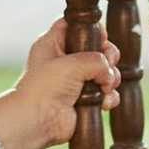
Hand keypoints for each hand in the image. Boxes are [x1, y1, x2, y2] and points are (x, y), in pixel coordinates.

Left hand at [0, 14, 125, 148]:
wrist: (36, 122)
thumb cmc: (44, 89)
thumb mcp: (71, 64)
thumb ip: (97, 60)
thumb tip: (109, 73)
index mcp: (53, 44)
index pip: (75, 25)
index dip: (91, 29)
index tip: (101, 39)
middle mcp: (65, 61)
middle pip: (97, 48)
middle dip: (108, 57)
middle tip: (107, 64)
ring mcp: (76, 80)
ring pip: (106, 71)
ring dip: (111, 79)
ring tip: (105, 87)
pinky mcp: (84, 99)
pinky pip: (107, 92)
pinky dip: (109, 97)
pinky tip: (103, 103)